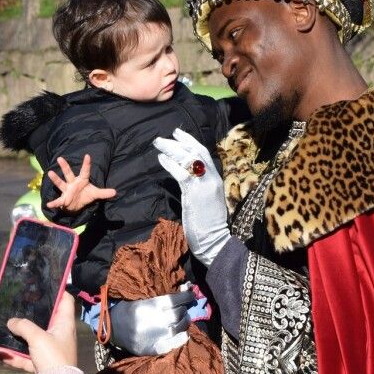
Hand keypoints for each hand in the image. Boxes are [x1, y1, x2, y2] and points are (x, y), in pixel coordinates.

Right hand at [0, 291, 77, 372]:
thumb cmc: (53, 357)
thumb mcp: (37, 337)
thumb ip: (23, 326)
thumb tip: (11, 321)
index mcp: (64, 324)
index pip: (65, 301)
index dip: (57, 290)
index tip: (44, 284)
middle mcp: (59, 335)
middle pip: (45, 320)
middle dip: (30, 314)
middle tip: (17, 304)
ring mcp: (50, 350)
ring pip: (32, 339)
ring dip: (18, 337)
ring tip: (3, 330)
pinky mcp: (42, 364)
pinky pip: (26, 357)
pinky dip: (14, 356)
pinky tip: (0, 353)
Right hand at [45, 155, 116, 212]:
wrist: (77, 205)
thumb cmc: (85, 196)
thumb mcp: (95, 194)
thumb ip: (104, 193)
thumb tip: (115, 192)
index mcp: (82, 180)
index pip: (85, 171)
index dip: (87, 164)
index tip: (88, 156)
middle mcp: (73, 183)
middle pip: (68, 173)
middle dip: (65, 166)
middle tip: (60, 158)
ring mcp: (67, 190)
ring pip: (61, 183)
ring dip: (56, 179)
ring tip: (50, 173)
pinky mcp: (64, 199)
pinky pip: (58, 201)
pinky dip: (54, 203)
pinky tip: (49, 204)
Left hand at [154, 128, 230, 266]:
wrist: (215, 239)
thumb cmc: (209, 223)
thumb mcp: (206, 200)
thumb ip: (198, 186)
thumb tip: (184, 176)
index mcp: (216, 178)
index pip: (204, 153)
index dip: (190, 141)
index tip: (178, 134)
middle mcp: (211, 178)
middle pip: (196, 152)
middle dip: (179, 141)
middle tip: (163, 137)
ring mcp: (204, 185)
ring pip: (188, 159)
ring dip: (171, 149)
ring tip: (158, 144)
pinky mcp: (194, 193)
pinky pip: (181, 174)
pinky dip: (170, 164)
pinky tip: (161, 159)